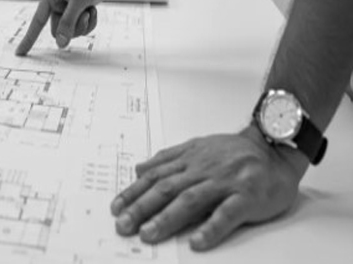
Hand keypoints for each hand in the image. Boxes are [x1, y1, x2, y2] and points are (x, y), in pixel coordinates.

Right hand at [16, 0, 116, 54]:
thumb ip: (69, 22)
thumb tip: (60, 42)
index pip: (37, 21)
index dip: (29, 38)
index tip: (20, 53)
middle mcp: (57, 0)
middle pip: (57, 28)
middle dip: (72, 27)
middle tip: (84, 15)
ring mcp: (68, 4)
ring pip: (70, 28)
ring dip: (82, 24)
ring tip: (90, 9)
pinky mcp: (79, 6)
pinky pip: (79, 24)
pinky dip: (88, 21)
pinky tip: (93, 9)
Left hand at [110, 127, 307, 250]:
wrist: (274, 147)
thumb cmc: (234, 153)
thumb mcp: (197, 148)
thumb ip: (168, 159)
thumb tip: (139, 169)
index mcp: (189, 160)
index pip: (154, 176)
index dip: (134, 193)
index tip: (116, 208)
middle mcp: (202, 170)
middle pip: (166, 189)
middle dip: (142, 208)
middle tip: (123, 226)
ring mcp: (225, 183)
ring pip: (191, 200)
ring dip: (167, 218)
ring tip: (149, 234)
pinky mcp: (247, 196)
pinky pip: (227, 213)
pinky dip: (211, 228)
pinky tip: (197, 242)